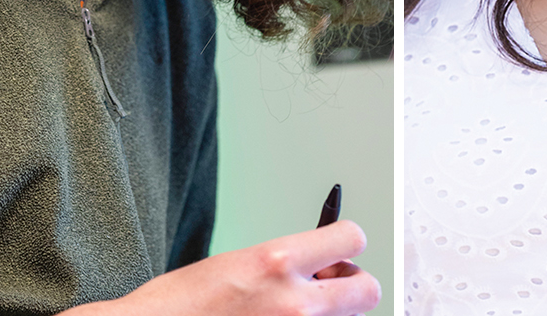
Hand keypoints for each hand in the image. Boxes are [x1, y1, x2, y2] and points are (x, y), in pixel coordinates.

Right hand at [65, 220, 380, 315]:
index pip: (352, 238)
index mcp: (278, 261)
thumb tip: (321, 267)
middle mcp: (294, 300)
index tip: (336, 250)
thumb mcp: (237, 263)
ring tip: (293, 313)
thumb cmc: (179, 305)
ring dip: (330, 314)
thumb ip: (286, 264)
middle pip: (367, 288)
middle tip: (326, 289)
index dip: (346, 243)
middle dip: (351, 286)